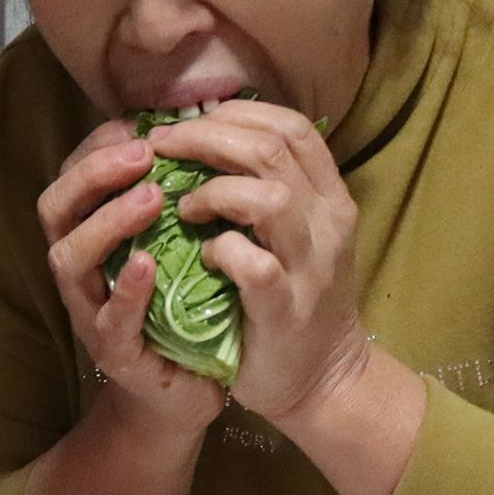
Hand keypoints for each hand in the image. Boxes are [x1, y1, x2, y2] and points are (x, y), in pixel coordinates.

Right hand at [35, 121, 222, 443]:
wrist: (182, 394)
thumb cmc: (178, 309)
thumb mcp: (171, 245)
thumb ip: (168, 200)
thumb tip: (192, 133)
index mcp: (89, 237)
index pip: (72, 177)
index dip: (97, 146)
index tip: (140, 124)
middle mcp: (79, 270)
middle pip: (55, 209)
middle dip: (93, 174)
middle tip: (142, 152)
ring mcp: (90, 312)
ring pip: (70, 258)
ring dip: (108, 222)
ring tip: (151, 198)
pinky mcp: (115, 353)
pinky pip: (108, 319)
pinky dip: (124, 291)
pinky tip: (146, 265)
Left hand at [148, 101, 375, 425]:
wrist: (323, 379)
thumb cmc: (295, 299)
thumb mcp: (295, 234)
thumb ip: (266, 189)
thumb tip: (208, 138)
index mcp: (330, 198)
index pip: (292, 127)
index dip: (236, 115)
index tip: (190, 123)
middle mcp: (329, 223)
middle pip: (272, 150)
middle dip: (207, 139)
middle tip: (162, 149)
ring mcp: (311, 266)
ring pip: (270, 198)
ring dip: (214, 192)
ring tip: (183, 207)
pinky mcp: (286, 310)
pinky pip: (253, 264)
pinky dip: (220, 251)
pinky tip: (203, 256)